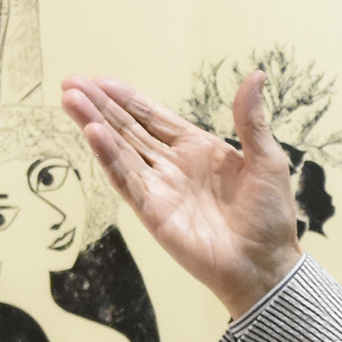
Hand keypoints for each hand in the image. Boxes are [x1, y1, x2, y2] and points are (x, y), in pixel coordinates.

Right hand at [59, 71, 303, 319]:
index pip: (154, 118)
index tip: (100, 81)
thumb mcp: (267, 160)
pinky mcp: (154, 214)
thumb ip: (251, 120)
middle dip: (100, 106)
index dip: (127, 99)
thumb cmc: (270, 218)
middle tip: (71, 83)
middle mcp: (173, 167)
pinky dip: (109, 158)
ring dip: (95, 125)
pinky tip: (93, 136)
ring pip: (120, 151)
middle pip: (129, 130)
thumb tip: (255, 75)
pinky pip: (127, 182)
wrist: (266, 266)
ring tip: (70, 101)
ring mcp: (160, 190)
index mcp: (198, 150)